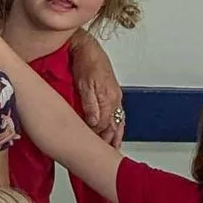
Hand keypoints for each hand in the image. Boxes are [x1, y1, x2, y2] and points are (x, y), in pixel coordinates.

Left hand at [69, 31, 123, 145]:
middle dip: (109, 141)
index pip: (104, 125)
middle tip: (105, 154)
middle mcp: (114, 99)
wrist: (87, 47)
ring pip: (118, 122)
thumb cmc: (84, 62)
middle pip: (114, 126)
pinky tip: (115, 132)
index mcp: (108, 98)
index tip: (91, 146)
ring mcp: (115, 97)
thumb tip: (94, 122)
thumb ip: (90, 104)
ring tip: (113, 150)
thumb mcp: (84, 83)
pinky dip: (117, 126)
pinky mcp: (113, 94)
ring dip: (115, 136)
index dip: (97, 137)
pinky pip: (118, 115)